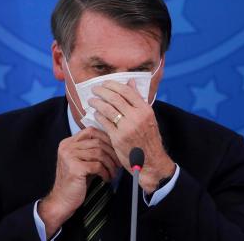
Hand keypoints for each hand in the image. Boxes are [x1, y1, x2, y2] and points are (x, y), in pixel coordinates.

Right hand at [38, 127, 119, 236]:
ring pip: (99, 153)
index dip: (106, 138)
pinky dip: (105, 172)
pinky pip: (97, 166)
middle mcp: (67, 147)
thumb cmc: (75, 181)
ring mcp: (70, 156)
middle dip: (112, 152)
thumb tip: (114, 145)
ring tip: (113, 172)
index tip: (115, 148)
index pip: (90, 131)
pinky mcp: (75, 168)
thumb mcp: (83, 161)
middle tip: (118, 163)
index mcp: (68, 143)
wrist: (62, 200)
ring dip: (110, 164)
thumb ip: (92, 151)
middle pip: (97, 142)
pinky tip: (106, 178)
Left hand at [89, 79, 174, 193]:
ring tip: (91, 100)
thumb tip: (130, 82)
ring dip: (97, 102)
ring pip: (107, 109)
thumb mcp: (148, 117)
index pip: (126, 91)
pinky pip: (104, 122)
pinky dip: (98, 116)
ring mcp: (126, 127)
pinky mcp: (117, 138)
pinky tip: (95, 114)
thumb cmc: (149, 138)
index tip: (104, 83)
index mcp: (145, 109)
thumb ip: (138, 99)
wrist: (151, 161)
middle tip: (94, 89)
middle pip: (115, 98)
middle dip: (102, 91)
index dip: (113, 85)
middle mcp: (136, 117)